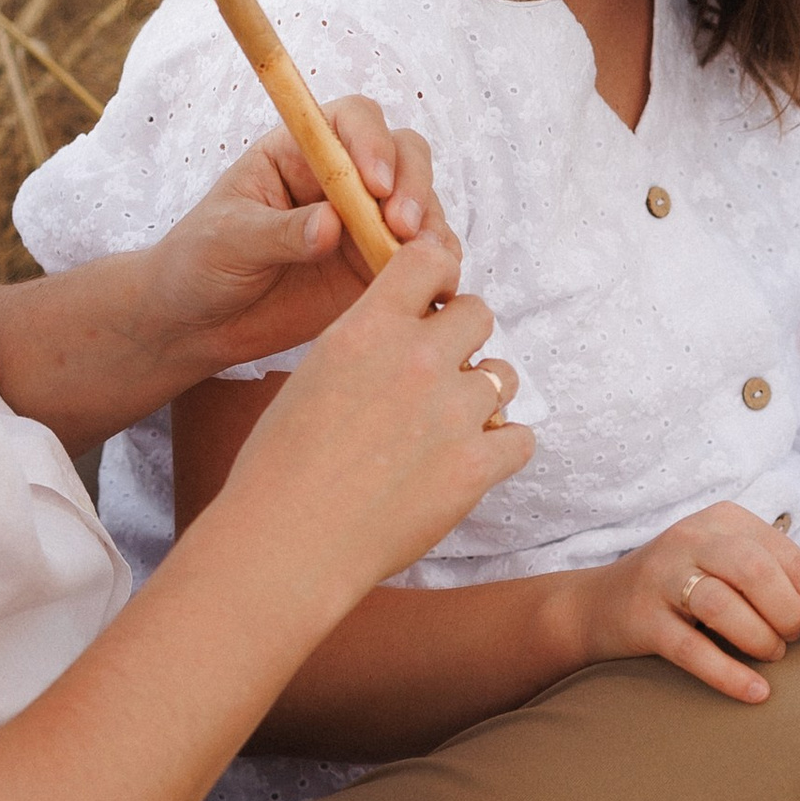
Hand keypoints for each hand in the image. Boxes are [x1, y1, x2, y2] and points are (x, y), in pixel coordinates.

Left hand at [152, 96, 456, 376]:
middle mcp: (341, 180)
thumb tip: (331, 225)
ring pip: (422, 207)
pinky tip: (430, 285)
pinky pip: (422, 259)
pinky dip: (436, 267)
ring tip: (421, 263)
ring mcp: (364, 224)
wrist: (196, 324)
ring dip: (431, 229)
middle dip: (414, 186)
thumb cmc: (199, 263)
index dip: (372, 143)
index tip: (374, 185)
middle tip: (402, 228)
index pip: (352, 121)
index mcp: (298, 151)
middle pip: (404, 155)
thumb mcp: (227, 240)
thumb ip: (279, 231)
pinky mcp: (376, 269)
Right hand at [228, 233, 529, 595]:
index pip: (430, 259)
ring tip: (449, 427)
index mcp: (367, 328)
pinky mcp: (475, 465)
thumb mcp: (312, 375)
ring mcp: (451, 411)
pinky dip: (500, 449)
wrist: (287, 542)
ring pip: (504, 376)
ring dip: (483, 395)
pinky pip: (520, 438)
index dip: (439, 278)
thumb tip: (402, 338)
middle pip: (479, 313)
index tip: (432, 303)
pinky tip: (468, 463)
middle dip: (464, 340)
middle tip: (440, 375)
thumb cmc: (279, 467)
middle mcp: (416, 358)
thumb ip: (365, 345)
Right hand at [569, 504, 799, 707]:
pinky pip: (689, 646)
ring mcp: (661, 574)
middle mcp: (693, 537)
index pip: (794, 560)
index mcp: (729, 521)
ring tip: (769, 658)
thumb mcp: (735, 577)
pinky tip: (755, 694)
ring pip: (722, 602)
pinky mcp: (639, 615)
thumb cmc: (687, 595)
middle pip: (757, 570)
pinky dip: (728, 672)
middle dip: (788, 616)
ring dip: (758, 638)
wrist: (597, 607)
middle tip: (790, 645)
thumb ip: (788, 589)